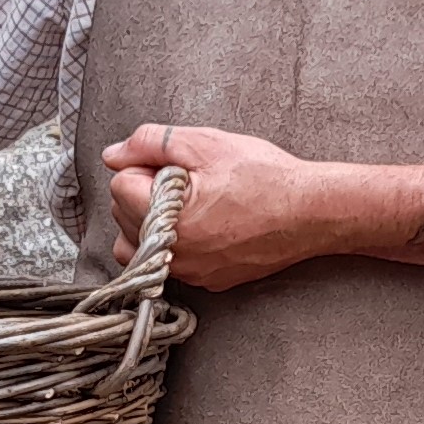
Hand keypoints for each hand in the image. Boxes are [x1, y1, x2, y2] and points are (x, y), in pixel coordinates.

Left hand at [103, 124, 322, 290]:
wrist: (310, 212)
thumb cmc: (264, 175)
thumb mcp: (206, 144)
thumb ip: (152, 142)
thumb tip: (113, 154)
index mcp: (169, 219)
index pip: (119, 186)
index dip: (144, 167)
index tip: (174, 166)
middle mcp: (175, 254)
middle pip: (124, 217)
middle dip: (143, 194)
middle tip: (185, 180)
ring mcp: (191, 272)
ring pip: (138, 247)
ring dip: (149, 222)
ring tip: (184, 203)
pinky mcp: (207, 281)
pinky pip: (169, 262)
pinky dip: (173, 242)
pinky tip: (203, 224)